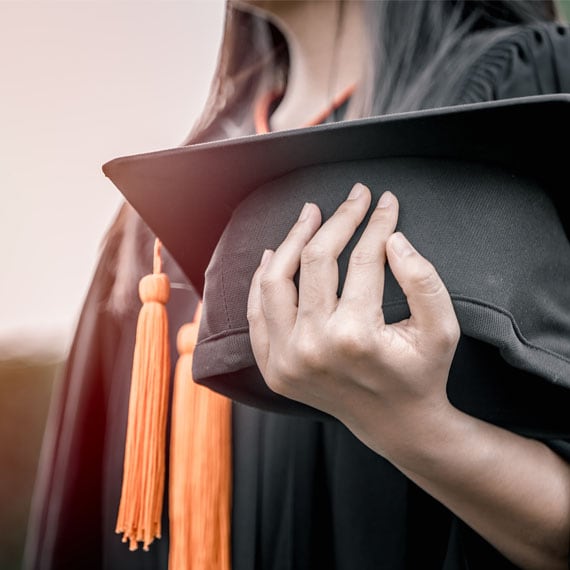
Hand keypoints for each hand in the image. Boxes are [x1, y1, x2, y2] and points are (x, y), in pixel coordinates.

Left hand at [247, 182, 460, 456]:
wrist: (395, 424)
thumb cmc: (421, 373)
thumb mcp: (442, 329)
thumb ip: (423, 279)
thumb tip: (392, 239)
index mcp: (356, 336)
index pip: (363, 259)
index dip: (376, 223)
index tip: (385, 201)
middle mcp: (313, 347)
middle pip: (316, 260)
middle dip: (338, 219)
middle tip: (353, 196)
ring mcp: (286, 359)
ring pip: (276, 280)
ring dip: (293, 239)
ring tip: (310, 214)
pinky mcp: (273, 367)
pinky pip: (257, 312)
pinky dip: (263, 280)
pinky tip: (275, 253)